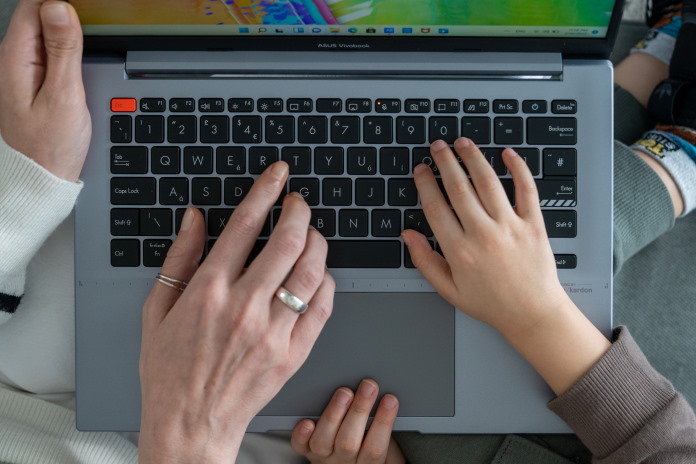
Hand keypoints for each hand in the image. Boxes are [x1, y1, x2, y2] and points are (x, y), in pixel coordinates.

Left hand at [0, 0, 90, 181]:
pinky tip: (80, 63)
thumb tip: (59, 7)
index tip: (90, 17)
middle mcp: (12, 59)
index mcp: (15, 57)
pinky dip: (67, 51)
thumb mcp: (64, 96)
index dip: (64, 6)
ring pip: (46, 33)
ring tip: (89, 49)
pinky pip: (49, 52)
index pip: (36, 5)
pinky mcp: (33, 80)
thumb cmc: (49, 146)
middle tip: (94, 34)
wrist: (40, 178)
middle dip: (68, 18)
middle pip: (40, 16)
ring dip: (69, 35)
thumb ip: (64, 51)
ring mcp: (22, 70)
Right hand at [138, 162, 334, 463]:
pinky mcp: (293, 353)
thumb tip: (194, 218)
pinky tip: (319, 274)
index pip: (244, 225)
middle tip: (299, 202)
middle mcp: (244, 307)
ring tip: (312, 233)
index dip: (265, 192)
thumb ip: (178, 259)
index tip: (278, 176)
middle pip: (286, 242)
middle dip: (299, 211)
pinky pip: (322, 308)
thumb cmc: (170, 371)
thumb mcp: (157, 310)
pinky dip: (326, 282)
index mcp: (208, 291)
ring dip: (317, 242)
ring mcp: (273, 332)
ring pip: (310, 272)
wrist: (191, 423)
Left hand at [291, 379, 405, 463]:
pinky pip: (301, 446)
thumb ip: (387, 431)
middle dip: (359, 410)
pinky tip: (307, 420)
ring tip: (344, 393)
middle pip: (349, 441)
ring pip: (324, 441)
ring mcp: (324, 458)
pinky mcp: (307, 451)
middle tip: (368, 386)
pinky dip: (302, 434)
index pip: (376, 447)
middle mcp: (344, 462)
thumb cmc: (371, 450)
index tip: (390, 399)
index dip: (384, 422)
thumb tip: (393, 400)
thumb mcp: (389, 448)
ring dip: (334, 414)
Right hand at [403, 138, 571, 338]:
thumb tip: (408, 235)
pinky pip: (526, 189)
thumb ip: (425, 261)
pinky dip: (518, 168)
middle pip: (458, 187)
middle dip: (445, 161)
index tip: (420, 170)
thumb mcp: (449, 289)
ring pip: (488, 182)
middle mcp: (483, 234)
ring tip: (463, 143)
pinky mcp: (533, 224)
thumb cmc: (491, 303)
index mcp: (459, 251)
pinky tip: (507, 154)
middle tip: (437, 146)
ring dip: (473, 157)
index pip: (435, 206)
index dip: (425, 183)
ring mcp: (509, 226)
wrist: (532, 313)